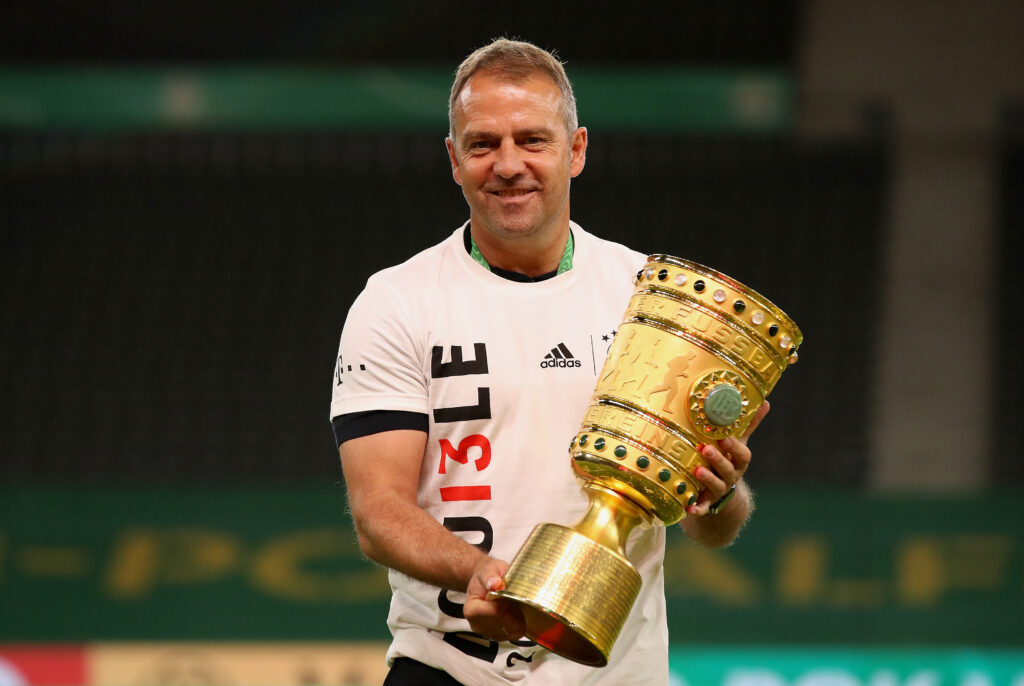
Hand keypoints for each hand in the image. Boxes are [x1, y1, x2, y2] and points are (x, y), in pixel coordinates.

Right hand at [463, 557, 525, 642]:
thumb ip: (490, 575)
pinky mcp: (498, 637)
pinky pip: (516, 634)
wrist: (484, 583)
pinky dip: (519, 623)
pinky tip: (513, 611)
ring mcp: (488, 633)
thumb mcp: (488, 569)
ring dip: (518, 616)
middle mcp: (477, 625)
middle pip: (506, 623)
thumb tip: (494, 583)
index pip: (497, 612)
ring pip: (513, 630)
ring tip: (512, 603)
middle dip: (515, 609)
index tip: (510, 592)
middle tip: (513, 596)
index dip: (508, 602)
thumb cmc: (486, 576)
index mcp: (472, 609)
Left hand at [687, 401, 768, 515]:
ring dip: (708, 479)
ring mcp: (718, 491)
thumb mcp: (738, 444)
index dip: (734, 448)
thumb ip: (748, 425)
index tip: (725, 438)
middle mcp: (730, 476)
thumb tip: (765, 401)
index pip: (742, 455)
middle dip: (718, 460)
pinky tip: (689, 508)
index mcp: (737, 462)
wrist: (722, 498)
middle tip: (706, 449)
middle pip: (728, 469)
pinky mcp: (706, 504)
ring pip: (716, 486)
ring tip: (697, 470)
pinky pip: (702, 508)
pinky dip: (697, 509)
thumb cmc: (728, 462)